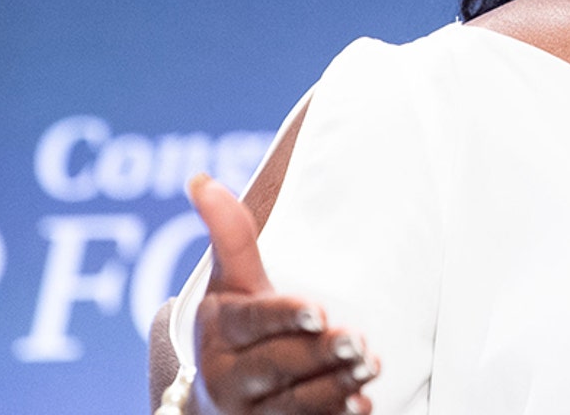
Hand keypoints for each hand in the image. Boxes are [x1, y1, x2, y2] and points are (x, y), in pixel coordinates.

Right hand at [188, 173, 379, 414]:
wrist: (224, 394)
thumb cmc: (239, 323)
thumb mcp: (234, 280)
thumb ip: (229, 234)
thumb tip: (200, 178)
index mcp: (218, 330)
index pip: (251, 322)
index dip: (284, 316)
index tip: (319, 311)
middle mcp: (226, 377)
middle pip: (276, 366)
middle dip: (319, 355)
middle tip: (358, 341)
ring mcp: (250, 413)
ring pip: (294, 405)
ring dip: (334, 387)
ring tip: (369, 365)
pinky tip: (362, 404)